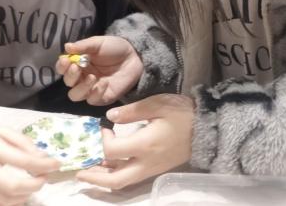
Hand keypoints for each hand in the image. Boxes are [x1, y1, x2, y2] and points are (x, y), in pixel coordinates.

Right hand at [0, 118, 60, 205]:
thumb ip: (22, 142)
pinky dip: (14, 202)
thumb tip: (42, 157)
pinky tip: (22, 192)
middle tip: (45, 176)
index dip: (43, 165)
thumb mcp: (0, 128)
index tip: (56, 163)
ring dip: (27, 194)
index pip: (22, 161)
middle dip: (36, 184)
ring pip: (8, 200)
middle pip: (14, 186)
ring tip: (34, 182)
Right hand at [56, 36, 143, 104]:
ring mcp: (91, 89)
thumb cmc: (114, 48)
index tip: (66, 60)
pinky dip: (96, 93)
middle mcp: (81, 77)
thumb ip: (83, 46)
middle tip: (77, 67)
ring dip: (81, 88)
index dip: (61, 66)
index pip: (63, 68)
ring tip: (92, 77)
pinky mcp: (102, 97)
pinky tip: (104, 83)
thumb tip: (67, 46)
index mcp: (78, 63)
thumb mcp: (98, 43)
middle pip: (68, 83)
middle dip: (70, 76)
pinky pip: (92, 100)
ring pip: (76, 95)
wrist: (134, 56)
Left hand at [76, 94, 194, 188]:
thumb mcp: (158, 104)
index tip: (103, 127)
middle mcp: (146, 163)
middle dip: (94, 177)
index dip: (101, 141)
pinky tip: (108, 166)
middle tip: (78, 171)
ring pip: (123, 182)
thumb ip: (132, 111)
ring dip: (103, 179)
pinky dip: (117, 174)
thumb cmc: (182, 113)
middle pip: (115, 180)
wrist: (207, 128)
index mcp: (145, 145)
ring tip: (88, 171)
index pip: (112, 151)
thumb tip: (110, 116)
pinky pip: (132, 177)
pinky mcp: (156, 169)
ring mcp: (152, 169)